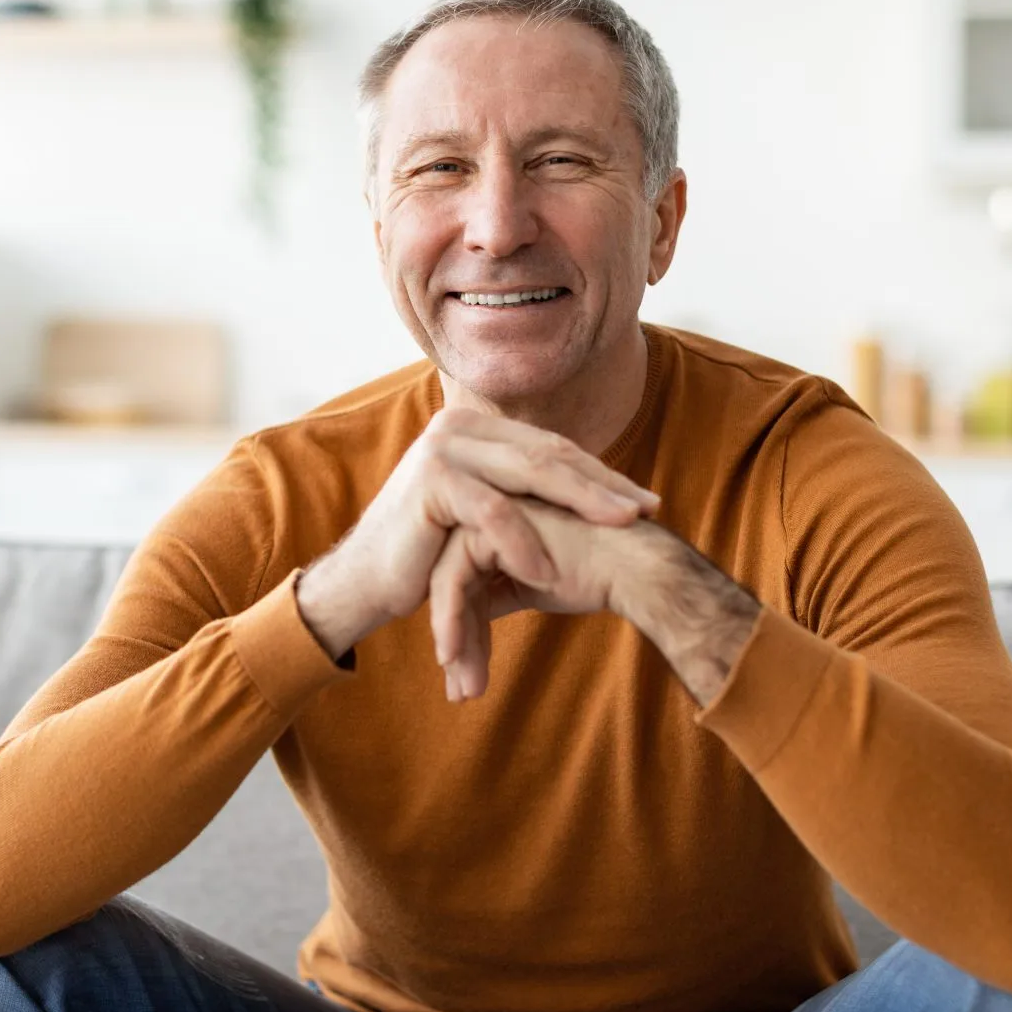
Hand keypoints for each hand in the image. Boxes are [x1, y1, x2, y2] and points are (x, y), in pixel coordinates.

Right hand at [294, 408, 660, 659]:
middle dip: (603, 484)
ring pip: (530, 473)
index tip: (645, 501)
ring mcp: (444, 449)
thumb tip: (592, 498)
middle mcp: (459, 428)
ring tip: (622, 528)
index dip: (601, 474)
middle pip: (549, 454)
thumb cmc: (427, 556)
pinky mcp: (432, 481)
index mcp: (476, 431)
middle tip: (647, 510)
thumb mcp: (482, 518)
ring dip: (581, 503)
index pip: (551, 448)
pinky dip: (526, 542)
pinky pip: (494, 512)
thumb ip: (522, 497)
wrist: (363, 582)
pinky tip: (552, 571)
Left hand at [429, 500, 760, 702]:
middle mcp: (486, 511)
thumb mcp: (535, 586)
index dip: (464, 631)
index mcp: (495, 521)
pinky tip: (455, 657)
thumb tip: (465, 623)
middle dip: (457, 642)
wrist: (638, 567)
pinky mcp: (490, 521)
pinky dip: (452, 621)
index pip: (462, 580)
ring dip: (454, 641)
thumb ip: (498, 592)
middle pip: (451, 584)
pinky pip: (453, 578)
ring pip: (445, 583)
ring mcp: (487, 510)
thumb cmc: (599, 575)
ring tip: (463, 690)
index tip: (463, 676)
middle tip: (461, 693)